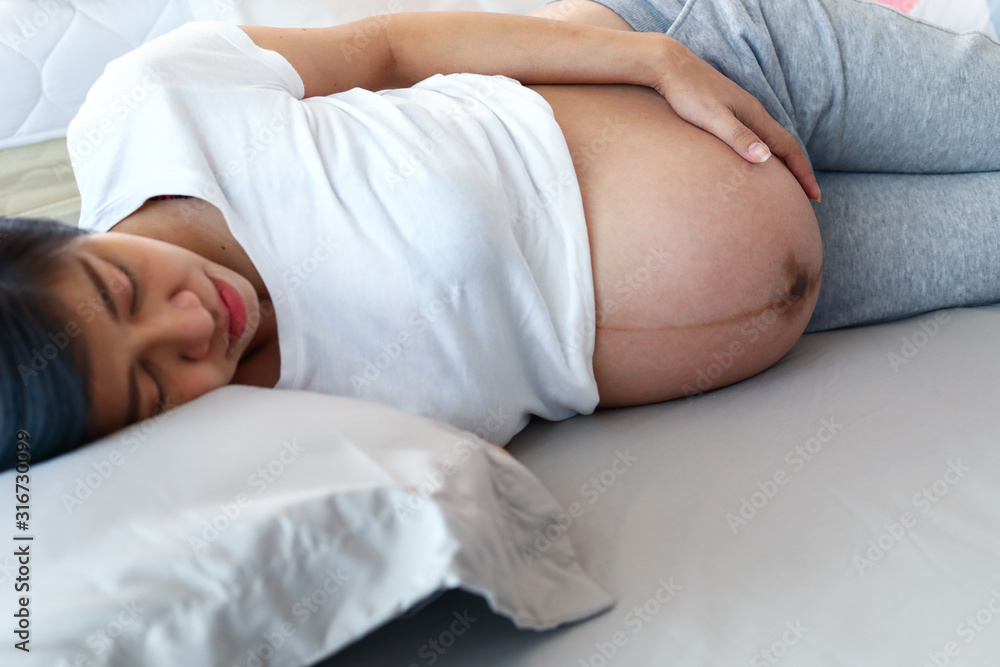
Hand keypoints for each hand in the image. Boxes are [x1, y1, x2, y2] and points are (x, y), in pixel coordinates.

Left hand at [653, 37, 821, 201]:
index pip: (789, 148)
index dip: (803, 173)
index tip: (815, 197)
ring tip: (789, 185)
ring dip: (785, 163)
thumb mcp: (713, 117)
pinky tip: (758, 161)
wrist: (669, 67)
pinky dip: (766, 153)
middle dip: (799, 172)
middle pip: (785, 146)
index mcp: (755, 117)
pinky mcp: (728, 112)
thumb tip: (765, 158)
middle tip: (809, 197)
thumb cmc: (688, 93)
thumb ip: (738, 137)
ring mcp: (741, 112)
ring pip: (772, 141)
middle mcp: (753, 114)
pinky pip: (757, 137)